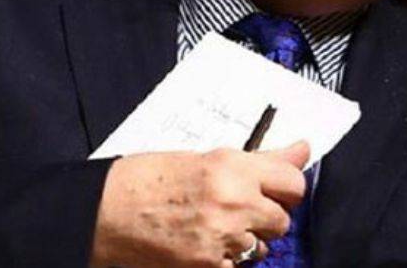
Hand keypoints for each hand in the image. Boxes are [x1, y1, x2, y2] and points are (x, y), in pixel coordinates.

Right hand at [90, 141, 309, 267]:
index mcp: (232, 167)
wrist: (104, 213)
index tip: (278, 189)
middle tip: (240, 209)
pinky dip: (227, 258)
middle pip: (282, 220)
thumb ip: (258, 160)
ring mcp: (223, 239)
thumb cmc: (147, 179)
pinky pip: (239, 266)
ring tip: (215, 226)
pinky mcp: (210, 267)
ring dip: (248, 240)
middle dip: (266, 216)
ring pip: (262, 248)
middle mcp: (234, 201)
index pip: (293, 183)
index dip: (287, 188)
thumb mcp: (205, 158)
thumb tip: (302, 149)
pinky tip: (203, 244)